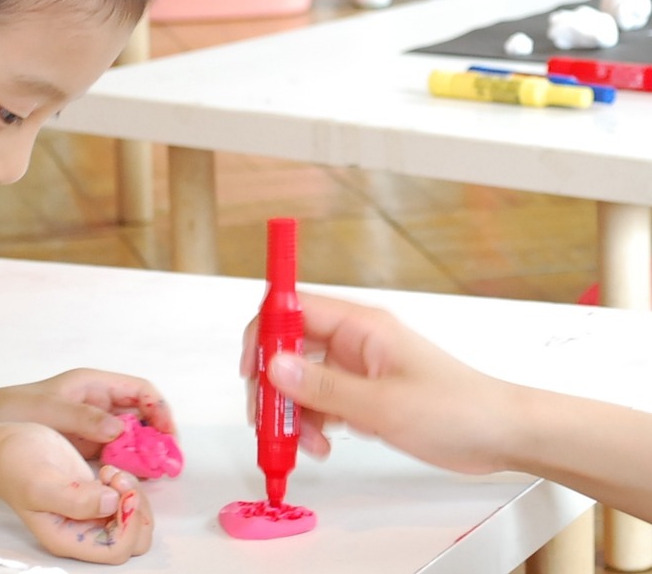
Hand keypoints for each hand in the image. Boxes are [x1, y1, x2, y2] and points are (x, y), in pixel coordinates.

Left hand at [0, 368, 174, 458]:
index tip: (168, 433)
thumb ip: (85, 418)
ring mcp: (94, 423)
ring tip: (157, 472)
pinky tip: (133, 477)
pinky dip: (128, 462)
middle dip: (158, 433)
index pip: (140, 390)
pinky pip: (116, 451)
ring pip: (132, 434)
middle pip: (142, 413)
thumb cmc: (17, 408)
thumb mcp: (51, 410)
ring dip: (146, 450)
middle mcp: (99, 401)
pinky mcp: (87, 443)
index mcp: (94, 384)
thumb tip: (119, 429)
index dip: (160, 409)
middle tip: (170, 459)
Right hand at [0, 423, 152, 563]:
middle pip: (133, 540)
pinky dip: (127, 487)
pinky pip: (126, 503)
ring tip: (112, 473)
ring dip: (133, 496)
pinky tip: (108, 470)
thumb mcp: (41, 482)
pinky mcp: (94, 496)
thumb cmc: (15, 465)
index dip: (128, 522)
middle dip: (135, 509)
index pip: (117, 549)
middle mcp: (82, 533)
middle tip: (117, 478)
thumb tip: (110, 503)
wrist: (4, 448)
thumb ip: (75, 499)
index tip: (117, 488)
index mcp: (69, 540)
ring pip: (133, 521)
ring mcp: (90, 516)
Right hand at [241, 293, 515, 474]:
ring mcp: (357, 368)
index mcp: (360, 325)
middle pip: (289, 348)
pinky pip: (320, 402)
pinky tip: (322, 445)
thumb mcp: (383, 405)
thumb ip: (323, 388)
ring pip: (301, 381)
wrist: (502, 435)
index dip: (264, 332)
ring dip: (293, 412)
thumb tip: (274, 367)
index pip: (293, 308)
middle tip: (268, 419)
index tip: (251, 368)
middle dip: (273, 385)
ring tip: (306, 443)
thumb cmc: (459, 409)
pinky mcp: (363, 394)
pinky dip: (312, 424)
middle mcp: (354, 341)